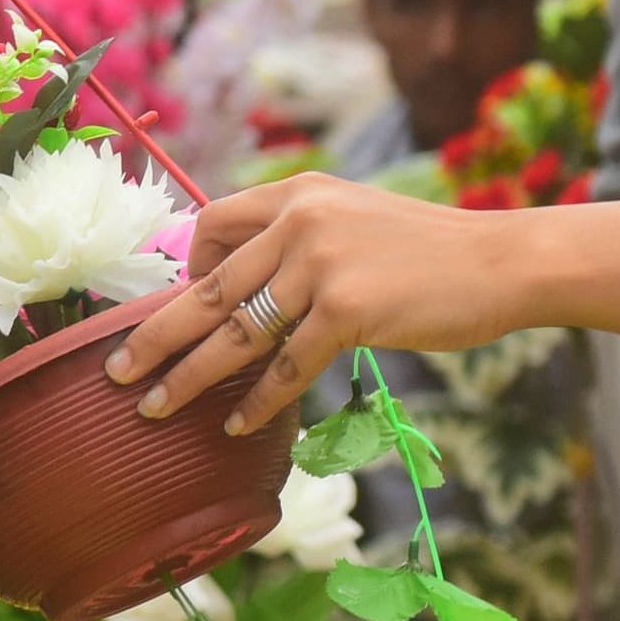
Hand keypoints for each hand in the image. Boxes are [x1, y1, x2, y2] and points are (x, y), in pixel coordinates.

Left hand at [105, 174, 530, 434]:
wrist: (501, 261)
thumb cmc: (434, 251)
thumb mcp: (358, 221)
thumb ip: (304, 241)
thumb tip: (251, 290)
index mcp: (299, 194)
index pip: (213, 225)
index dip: (184, 271)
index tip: (175, 309)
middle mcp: (302, 221)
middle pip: (207, 288)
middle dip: (155, 336)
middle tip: (117, 372)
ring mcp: (323, 264)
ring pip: (236, 333)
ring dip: (190, 378)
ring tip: (158, 408)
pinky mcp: (349, 309)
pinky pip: (288, 365)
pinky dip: (260, 401)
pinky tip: (240, 426)